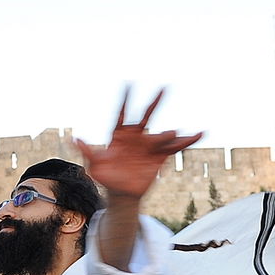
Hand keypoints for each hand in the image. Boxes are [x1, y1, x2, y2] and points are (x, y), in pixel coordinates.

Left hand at [75, 89, 201, 199]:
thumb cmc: (106, 176)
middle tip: (165, 87)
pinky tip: (200, 133)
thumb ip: (87, 151)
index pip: (121, 113)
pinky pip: (176, 146)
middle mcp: (136, 136)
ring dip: (167, 134)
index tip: (128, 83)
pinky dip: (188, 140)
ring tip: (172, 133)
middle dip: (154, 102)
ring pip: (161, 135)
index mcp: (119, 135)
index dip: (124, 99)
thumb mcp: (94, 165)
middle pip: (146, 116)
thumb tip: (74, 138)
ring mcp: (149, 145)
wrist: (122, 191)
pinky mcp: (160, 156)